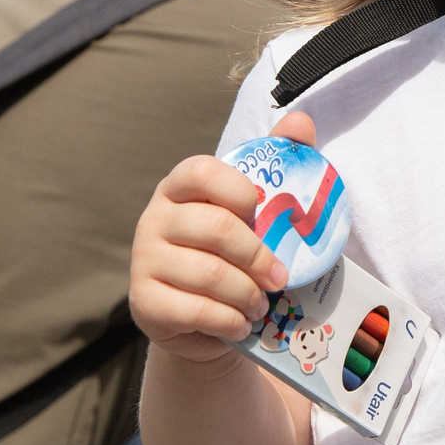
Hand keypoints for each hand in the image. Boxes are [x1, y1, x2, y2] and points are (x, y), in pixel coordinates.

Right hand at [129, 110, 313, 364]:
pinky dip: (229, 320)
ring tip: (261, 304)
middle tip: (280, 278)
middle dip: (258, 256)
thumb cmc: (234, 252)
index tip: (260, 214)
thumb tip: (300, 121)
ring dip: (247, 294)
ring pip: (209, 274)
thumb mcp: (257, 209)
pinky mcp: (144, 302)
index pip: (201, 171)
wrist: (203, 317)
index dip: (237, 191)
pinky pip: (195, 310)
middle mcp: (154, 219)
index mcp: (179, 187)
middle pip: (214, 227)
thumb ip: (278, 161)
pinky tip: (240, 324)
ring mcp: (144, 261)